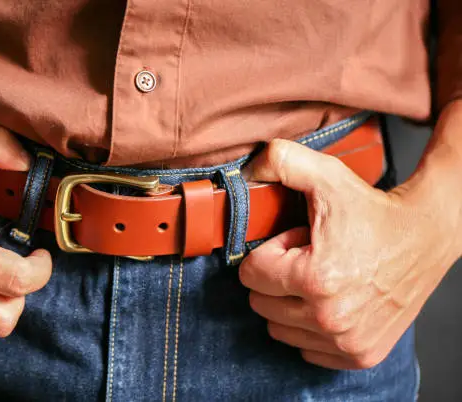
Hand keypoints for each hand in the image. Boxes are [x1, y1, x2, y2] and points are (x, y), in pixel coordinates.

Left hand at [239, 139, 459, 369]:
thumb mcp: (327, 175)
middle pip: (261, 303)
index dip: (271, 250)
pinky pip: (305, 347)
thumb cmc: (375, 210)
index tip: (298, 240)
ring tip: (322, 276)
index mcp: (316, 279)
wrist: (428, 235)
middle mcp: (330, 318)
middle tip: (309, 257)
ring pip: (279, 328)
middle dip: (278, 276)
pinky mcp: (359, 355)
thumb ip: (281, 161)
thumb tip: (248, 168)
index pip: (251, 274)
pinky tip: (332, 299)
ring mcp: (346, 342)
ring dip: (292, 301)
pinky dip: (309, 325)